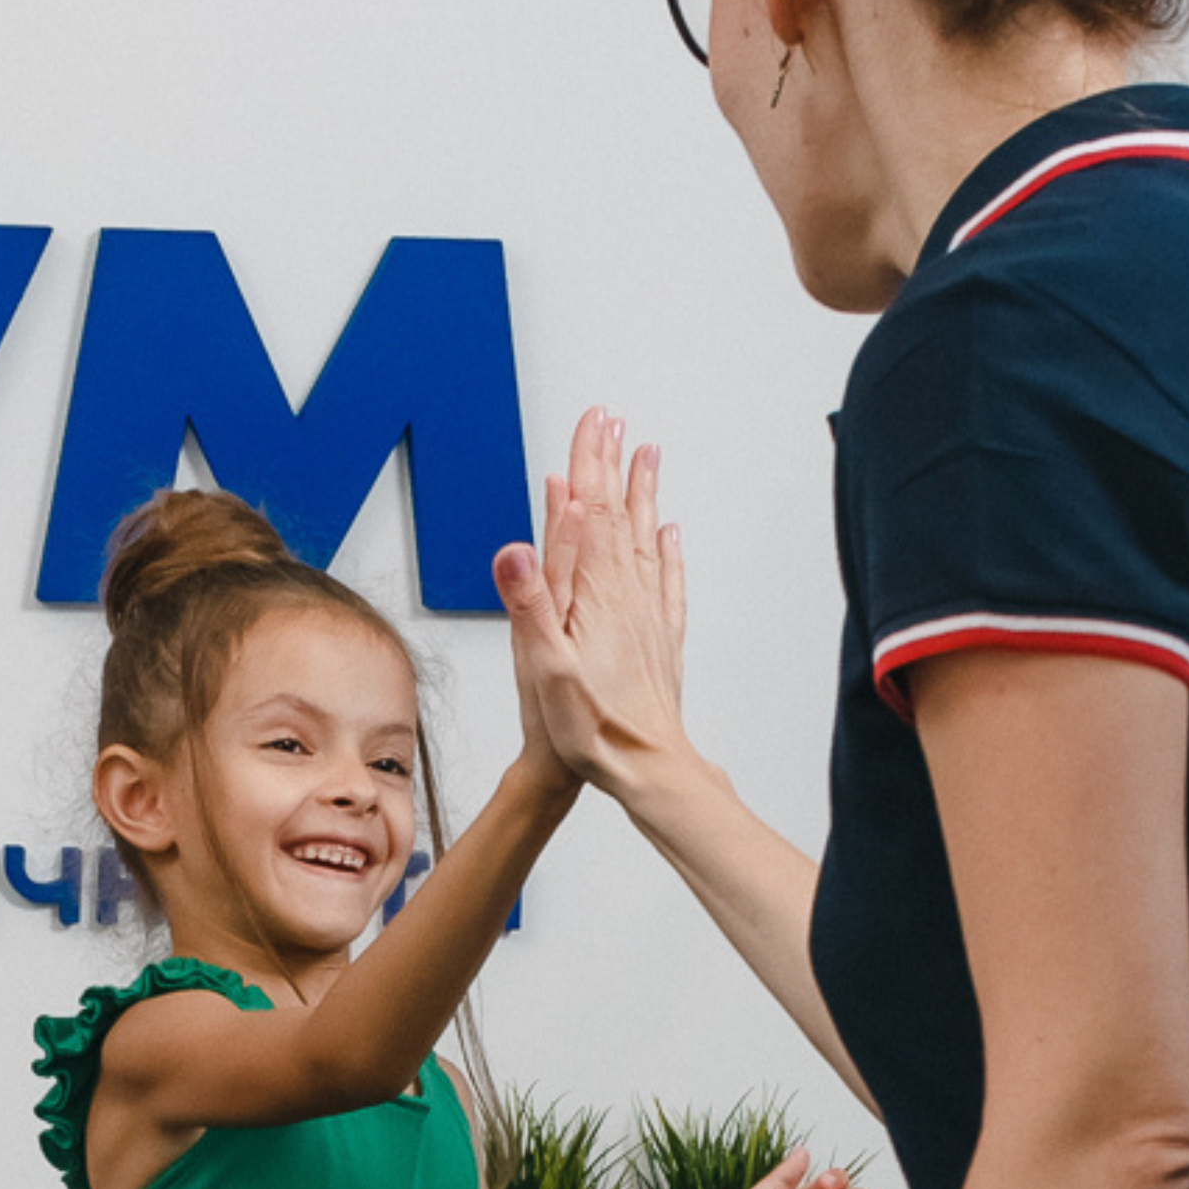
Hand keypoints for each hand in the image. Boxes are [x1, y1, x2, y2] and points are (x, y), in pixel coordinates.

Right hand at [494, 407, 691, 797]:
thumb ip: (531, 602)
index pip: (591, 512)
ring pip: (645, 539)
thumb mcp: (544, 666)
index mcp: (596, 595)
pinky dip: (666, 550)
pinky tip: (669, 535)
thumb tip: (519, 544)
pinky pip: (665, 580)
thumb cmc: (592, 727)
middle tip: (611, 420)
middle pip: (619, 514)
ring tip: (645, 456)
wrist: (647, 768)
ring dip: (642, 494)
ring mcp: (647, 616)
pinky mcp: (658, 639)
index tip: (592, 421)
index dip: (588, 463)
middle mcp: (627, 596)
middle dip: (611, 464)